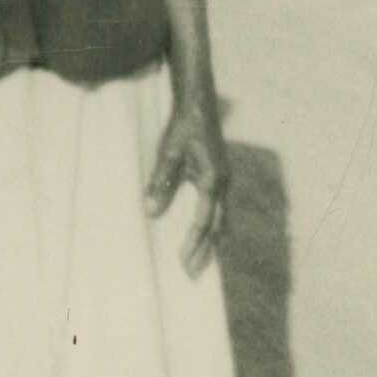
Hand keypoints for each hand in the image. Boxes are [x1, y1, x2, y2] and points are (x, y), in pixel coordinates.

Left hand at [144, 89, 229, 276]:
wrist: (198, 102)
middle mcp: (224, 182)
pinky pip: (221, 208)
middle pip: (218, 226)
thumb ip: (162, 182)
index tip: (183, 263)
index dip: (193, 243)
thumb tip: (151, 213)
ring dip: (212, 241)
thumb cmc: (183, 126)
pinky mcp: (221, 175)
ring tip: (202, 262)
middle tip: (193, 275)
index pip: (203, 221)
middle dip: (206, 251)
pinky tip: (208, 233)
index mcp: (213, 179)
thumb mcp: (169, 153)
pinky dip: (214, 225)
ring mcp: (225, 179)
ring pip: (222, 218)